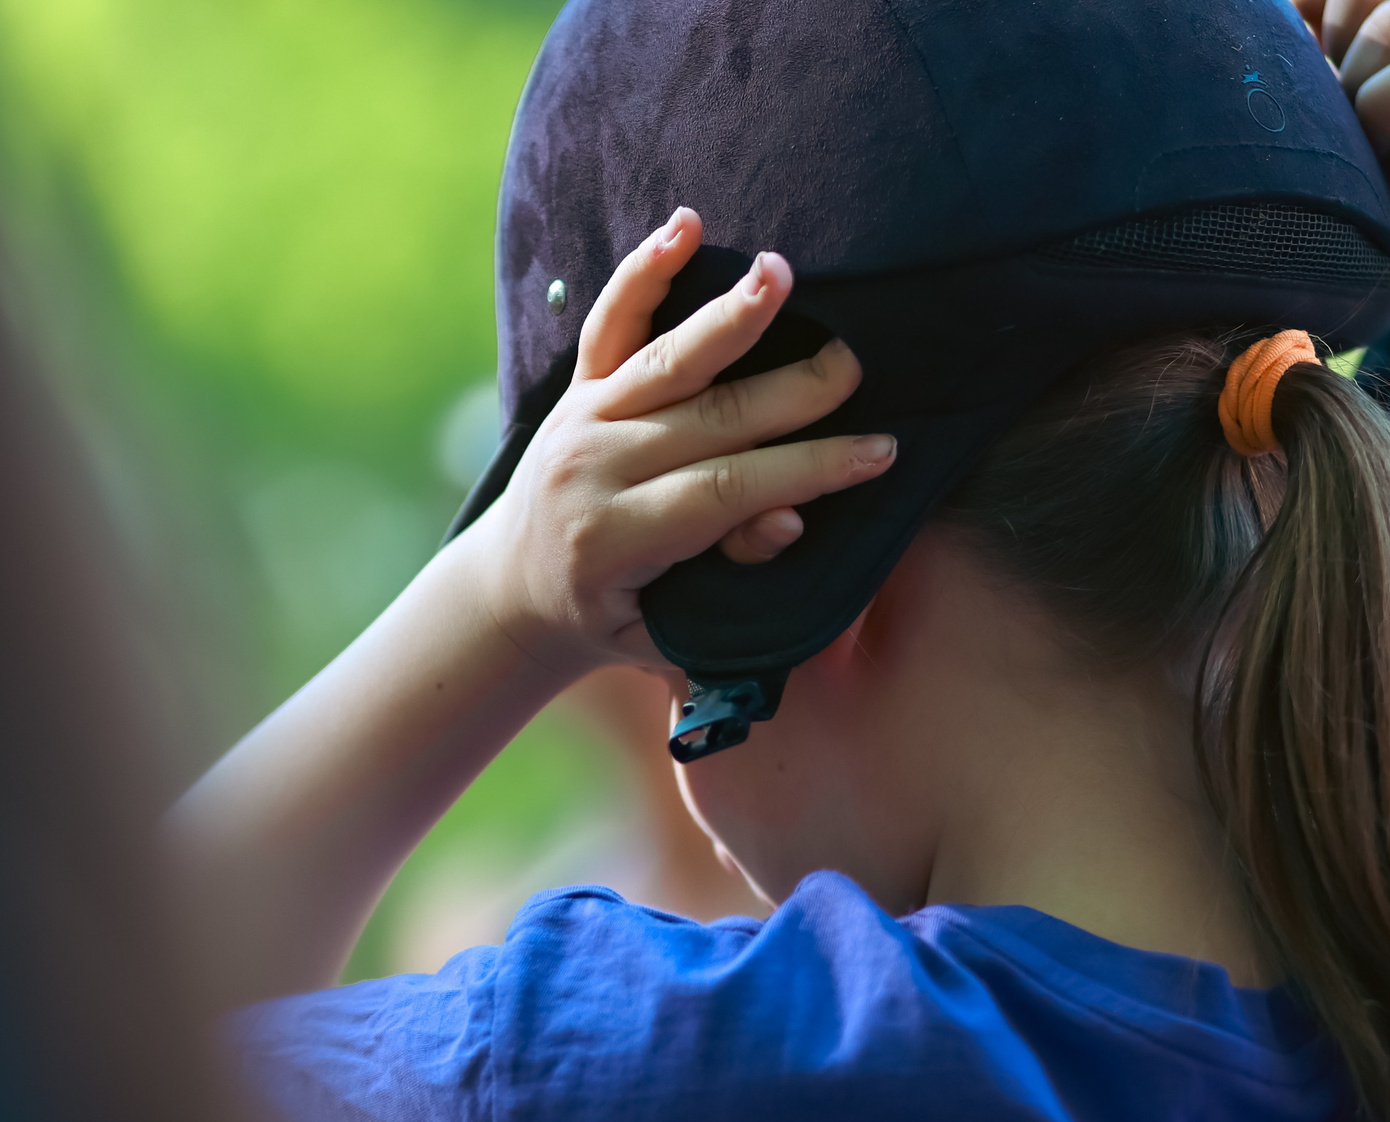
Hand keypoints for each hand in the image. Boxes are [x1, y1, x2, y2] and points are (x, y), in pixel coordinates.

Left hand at [464, 209, 897, 674]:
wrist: (511, 591)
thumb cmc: (606, 617)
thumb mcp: (661, 627)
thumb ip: (723, 577)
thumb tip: (786, 519)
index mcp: (617, 538)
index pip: (730, 490)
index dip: (810, 468)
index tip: (878, 451)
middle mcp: (595, 468)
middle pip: (711, 420)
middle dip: (790, 391)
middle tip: (854, 365)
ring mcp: (581, 420)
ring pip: (667, 362)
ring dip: (728, 316)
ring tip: (780, 276)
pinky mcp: (576, 388)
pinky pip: (610, 323)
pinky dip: (643, 272)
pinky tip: (685, 226)